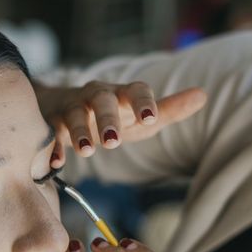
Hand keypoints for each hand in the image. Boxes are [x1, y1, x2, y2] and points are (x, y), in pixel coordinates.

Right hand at [34, 80, 206, 166]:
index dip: (142, 102)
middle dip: (106, 119)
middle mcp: (94, 95)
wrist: (62, 106)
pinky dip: (52, 147)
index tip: (151, 119)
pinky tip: (56, 163)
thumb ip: (169, 108)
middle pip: (100, 99)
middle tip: (113, 142)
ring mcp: (71, 107)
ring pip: (73, 114)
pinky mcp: (51, 121)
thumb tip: (202, 95)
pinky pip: (50, 132)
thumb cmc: (111, 114)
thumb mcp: (139, 113)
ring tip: (87, 151)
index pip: (135, 89)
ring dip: (79, 131)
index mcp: (120, 93)